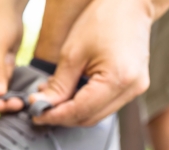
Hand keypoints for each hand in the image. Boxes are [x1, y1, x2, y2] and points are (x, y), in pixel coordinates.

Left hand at [30, 0, 153, 125]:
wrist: (130, 4)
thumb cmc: (102, 21)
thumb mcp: (72, 53)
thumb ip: (58, 85)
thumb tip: (42, 105)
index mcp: (117, 79)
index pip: (80, 111)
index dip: (54, 116)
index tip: (34, 114)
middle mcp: (131, 89)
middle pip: (88, 118)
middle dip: (61, 116)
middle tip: (38, 108)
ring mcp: (134, 89)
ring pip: (95, 115)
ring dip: (71, 111)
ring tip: (49, 98)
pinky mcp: (132, 87)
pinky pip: (103, 105)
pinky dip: (83, 104)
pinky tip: (66, 94)